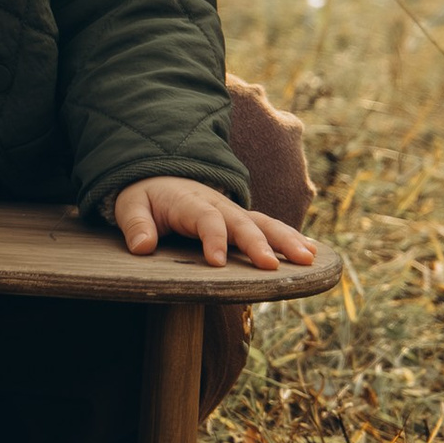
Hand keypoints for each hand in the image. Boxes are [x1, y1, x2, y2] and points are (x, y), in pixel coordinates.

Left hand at [114, 177, 315, 270]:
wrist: (159, 176)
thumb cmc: (145, 198)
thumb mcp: (130, 206)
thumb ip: (135, 225)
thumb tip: (142, 247)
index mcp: (190, 202)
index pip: (206, 219)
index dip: (213, 239)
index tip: (216, 263)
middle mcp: (217, 205)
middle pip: (242, 222)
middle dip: (258, 243)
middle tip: (272, 266)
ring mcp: (233, 212)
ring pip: (264, 223)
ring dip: (286, 239)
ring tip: (308, 259)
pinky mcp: (242, 220)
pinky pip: (270, 227)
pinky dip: (291, 237)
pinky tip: (313, 254)